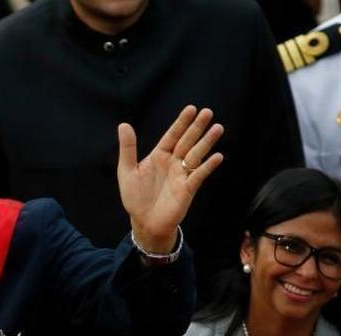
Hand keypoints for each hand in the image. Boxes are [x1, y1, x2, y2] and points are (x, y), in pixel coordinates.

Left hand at [118, 105, 223, 252]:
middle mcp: (173, 162)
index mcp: (159, 156)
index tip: (191, 108)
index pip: (172, 135)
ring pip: (196, 155)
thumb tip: (123, 125)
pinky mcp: (187, 189)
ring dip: (206, 142)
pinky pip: (199, 176)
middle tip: (208, 112)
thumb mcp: (127, 171)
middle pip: (187, 141)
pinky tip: (217, 157)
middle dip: (197, 127)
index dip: (181, 123)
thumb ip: (128, 149)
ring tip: (217, 128)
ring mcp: (181, 175)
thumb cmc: (135, 197)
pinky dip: (207, 166)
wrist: (144, 222)